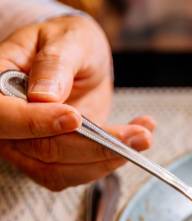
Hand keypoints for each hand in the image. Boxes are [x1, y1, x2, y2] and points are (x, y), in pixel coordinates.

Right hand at [0, 15, 153, 190]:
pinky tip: (137, 137)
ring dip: (107, 159)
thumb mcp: (67, 40)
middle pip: (40, 149)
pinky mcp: (53, 160)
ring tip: (143, 135)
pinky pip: (77, 174)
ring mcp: (27, 146)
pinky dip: (110, 162)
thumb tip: (44, 97)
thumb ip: (55, 65)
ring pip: (61, 170)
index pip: (2, 117)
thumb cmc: (67, 42)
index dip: (34, 123)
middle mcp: (9, 123)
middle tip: (136, 134)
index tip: (74, 118)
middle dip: (93, 146)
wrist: (79, 58)